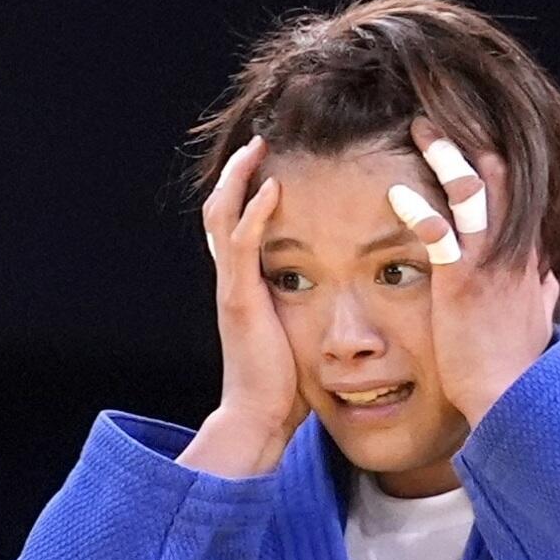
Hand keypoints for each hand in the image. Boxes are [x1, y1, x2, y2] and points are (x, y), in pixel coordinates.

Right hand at [200, 133, 309, 444]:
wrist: (259, 418)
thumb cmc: (284, 386)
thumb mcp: (298, 337)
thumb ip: (308, 313)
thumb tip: (339, 306)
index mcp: (244, 287)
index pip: (235, 227)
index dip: (244, 193)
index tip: (265, 163)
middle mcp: (232, 281)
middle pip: (220, 211)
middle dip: (235, 174)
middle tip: (256, 141)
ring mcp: (233, 288)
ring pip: (222, 217)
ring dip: (239, 178)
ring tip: (256, 147)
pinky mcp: (240, 299)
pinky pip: (242, 245)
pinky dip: (254, 212)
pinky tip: (271, 187)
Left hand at [387, 117, 559, 427]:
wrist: (511, 396)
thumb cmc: (515, 363)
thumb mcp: (536, 318)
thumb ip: (539, 289)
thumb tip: (548, 273)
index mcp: (526, 255)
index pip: (515, 192)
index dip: (493, 159)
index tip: (472, 134)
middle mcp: (511, 250)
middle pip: (497, 177)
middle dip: (469, 141)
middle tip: (440, 115)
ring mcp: (488, 264)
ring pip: (472, 193)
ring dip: (446, 157)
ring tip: (421, 128)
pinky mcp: (462, 284)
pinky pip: (441, 236)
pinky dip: (420, 210)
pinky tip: (397, 192)